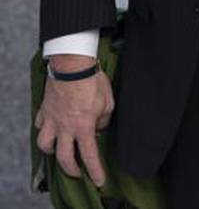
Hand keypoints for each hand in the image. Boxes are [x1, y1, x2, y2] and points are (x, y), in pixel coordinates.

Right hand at [34, 56, 113, 186]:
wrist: (73, 66)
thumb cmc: (93, 82)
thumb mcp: (108, 103)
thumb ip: (103, 120)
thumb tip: (98, 128)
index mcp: (83, 127)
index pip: (89, 156)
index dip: (95, 171)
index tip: (99, 181)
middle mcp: (65, 128)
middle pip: (64, 157)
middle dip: (71, 170)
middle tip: (78, 173)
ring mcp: (51, 120)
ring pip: (44, 145)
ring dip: (52, 152)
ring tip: (60, 151)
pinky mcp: (44, 110)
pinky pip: (40, 126)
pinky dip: (44, 131)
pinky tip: (50, 130)